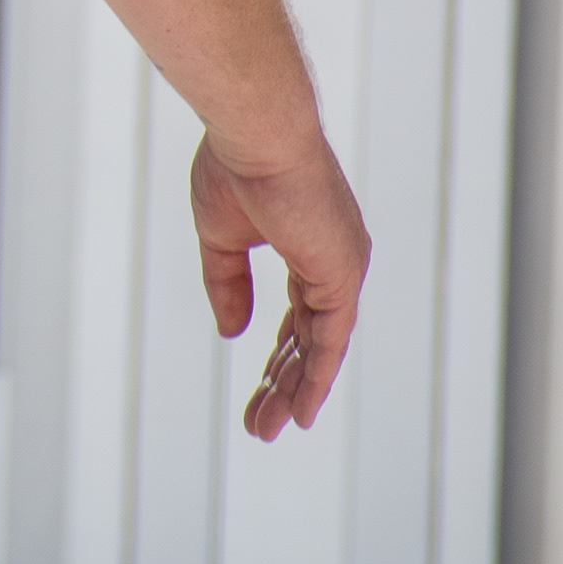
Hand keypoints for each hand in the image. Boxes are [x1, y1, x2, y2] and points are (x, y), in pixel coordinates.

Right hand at [190, 130, 367, 438]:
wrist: (256, 134)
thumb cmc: (237, 168)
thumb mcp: (220, 237)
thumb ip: (228, 284)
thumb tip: (232, 332)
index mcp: (311, 248)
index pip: (298, 315)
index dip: (278, 353)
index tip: (257, 385)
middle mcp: (335, 263)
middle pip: (309, 340)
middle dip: (282, 383)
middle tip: (258, 423)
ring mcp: (342, 271)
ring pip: (320, 348)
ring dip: (294, 391)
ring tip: (266, 429)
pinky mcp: (341, 278)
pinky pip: (330, 342)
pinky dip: (317, 379)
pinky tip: (301, 413)